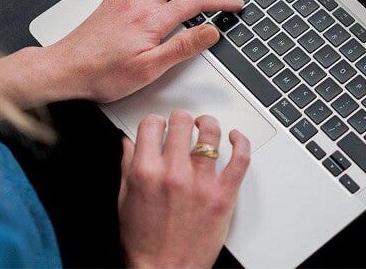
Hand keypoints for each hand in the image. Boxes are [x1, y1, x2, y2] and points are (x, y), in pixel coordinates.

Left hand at [50, 0, 243, 101]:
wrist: (64, 70)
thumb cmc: (102, 74)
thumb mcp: (149, 69)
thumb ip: (182, 48)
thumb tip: (210, 31)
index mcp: (152, 19)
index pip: (196, 2)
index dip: (220, 1)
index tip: (236, 4)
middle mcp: (139, 2)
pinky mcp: (112, 0)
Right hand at [118, 111, 250, 268]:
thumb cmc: (144, 243)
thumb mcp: (124, 201)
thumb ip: (127, 166)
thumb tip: (129, 141)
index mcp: (146, 173)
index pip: (152, 124)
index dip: (156, 122)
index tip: (160, 126)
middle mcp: (174, 174)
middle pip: (182, 122)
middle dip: (180, 120)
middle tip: (182, 127)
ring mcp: (202, 183)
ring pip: (211, 132)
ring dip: (208, 124)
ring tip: (205, 126)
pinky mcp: (225, 194)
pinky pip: (241, 157)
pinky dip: (241, 141)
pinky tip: (235, 137)